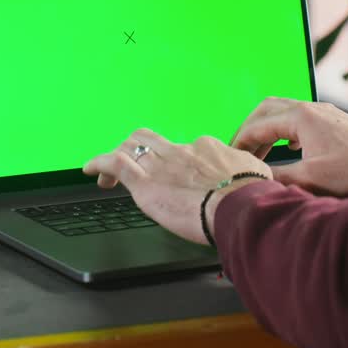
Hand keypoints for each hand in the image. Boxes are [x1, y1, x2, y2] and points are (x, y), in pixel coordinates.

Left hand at [83, 129, 272, 245]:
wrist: (241, 208)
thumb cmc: (252, 198)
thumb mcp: (257, 177)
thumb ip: (248, 174)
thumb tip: (255, 179)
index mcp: (207, 149)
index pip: (185, 148)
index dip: (174, 160)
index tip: (173, 174)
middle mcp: (181, 151)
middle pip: (151, 140)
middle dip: (138, 149)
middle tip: (134, 165)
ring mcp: (161, 165)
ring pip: (131, 146)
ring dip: (116, 157)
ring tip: (107, 174)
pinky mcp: (146, 183)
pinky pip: (114, 163)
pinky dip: (99, 163)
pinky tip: (90, 170)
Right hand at [231, 97, 347, 196]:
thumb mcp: (312, 178)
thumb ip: (280, 177)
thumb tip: (257, 180)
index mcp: (301, 117)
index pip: (258, 125)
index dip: (240, 142)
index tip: (230, 157)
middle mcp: (311, 109)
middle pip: (267, 109)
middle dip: (250, 129)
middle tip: (239, 150)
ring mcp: (324, 113)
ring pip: (284, 112)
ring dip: (267, 130)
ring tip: (259, 153)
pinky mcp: (335, 122)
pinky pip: (299, 119)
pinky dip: (284, 131)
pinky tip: (288, 149)